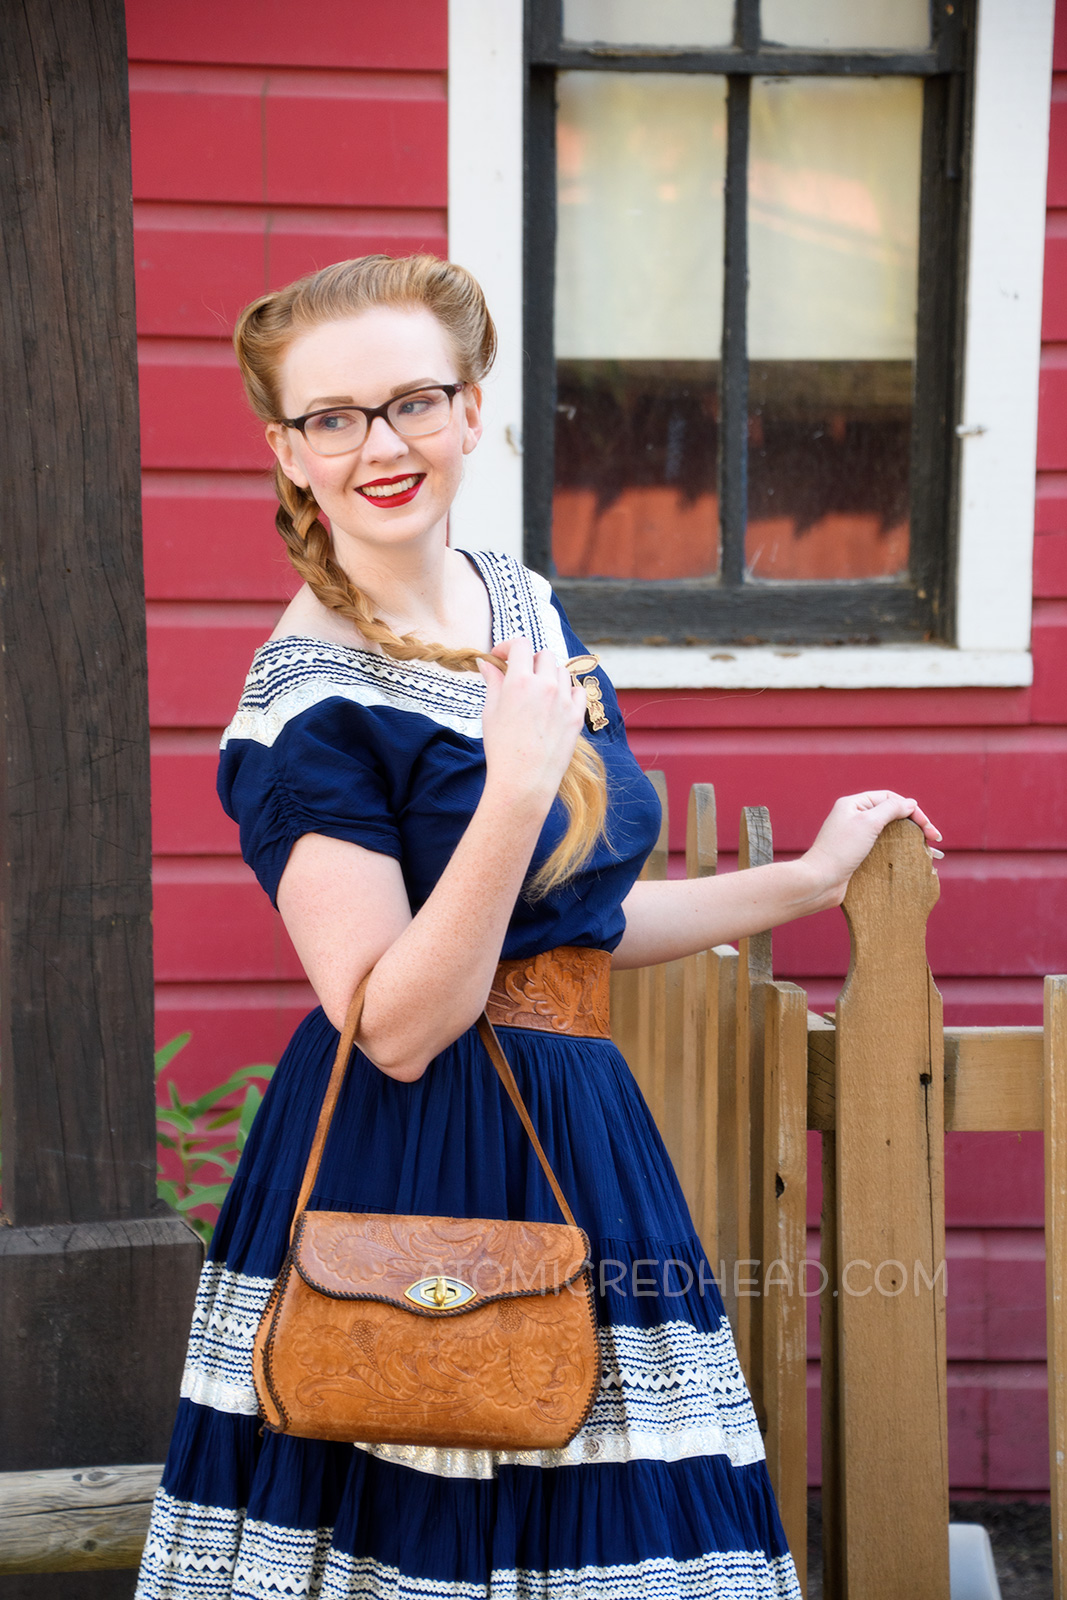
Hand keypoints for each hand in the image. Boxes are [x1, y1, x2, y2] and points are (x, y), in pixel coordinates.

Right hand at [477, 637, 586, 813]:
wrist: (523, 780)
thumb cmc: (501, 748)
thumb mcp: (490, 711)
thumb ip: (493, 683)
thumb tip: (486, 664)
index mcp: (521, 681)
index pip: (521, 645)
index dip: (508, 647)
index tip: (502, 657)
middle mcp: (546, 685)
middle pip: (544, 655)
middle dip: (530, 660)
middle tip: (521, 675)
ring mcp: (565, 700)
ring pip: (562, 672)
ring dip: (549, 675)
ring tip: (538, 692)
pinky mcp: (576, 716)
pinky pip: (578, 691)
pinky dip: (568, 691)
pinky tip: (557, 702)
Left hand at [801, 791, 942, 907]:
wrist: (821, 881)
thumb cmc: (841, 850)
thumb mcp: (868, 823)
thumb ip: (891, 809)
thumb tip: (910, 803)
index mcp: (853, 804)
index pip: (889, 799)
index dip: (910, 809)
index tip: (926, 826)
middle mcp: (853, 817)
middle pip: (891, 815)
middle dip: (914, 824)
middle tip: (934, 839)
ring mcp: (855, 836)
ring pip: (889, 832)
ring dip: (909, 838)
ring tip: (928, 849)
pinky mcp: (857, 854)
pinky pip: (882, 847)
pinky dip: (898, 850)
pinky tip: (911, 857)